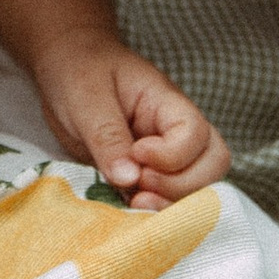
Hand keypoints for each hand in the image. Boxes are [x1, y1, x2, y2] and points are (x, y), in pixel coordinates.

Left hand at [31, 26, 228, 207]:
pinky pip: (167, 198)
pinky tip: (128, 211)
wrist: (66, 66)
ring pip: (198, 187)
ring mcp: (166, 155)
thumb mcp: (86, 98)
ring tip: (133, 202)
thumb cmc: (78, 71)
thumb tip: (130, 180)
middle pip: (213, 165)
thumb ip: (108, 137)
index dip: (172, 155)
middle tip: (139, 186)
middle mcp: (176, 131)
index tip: (137, 154)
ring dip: (171, 204)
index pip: (196, 135)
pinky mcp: (148, 176)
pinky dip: (154, 211)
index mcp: (167, 103)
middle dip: (181, 186)